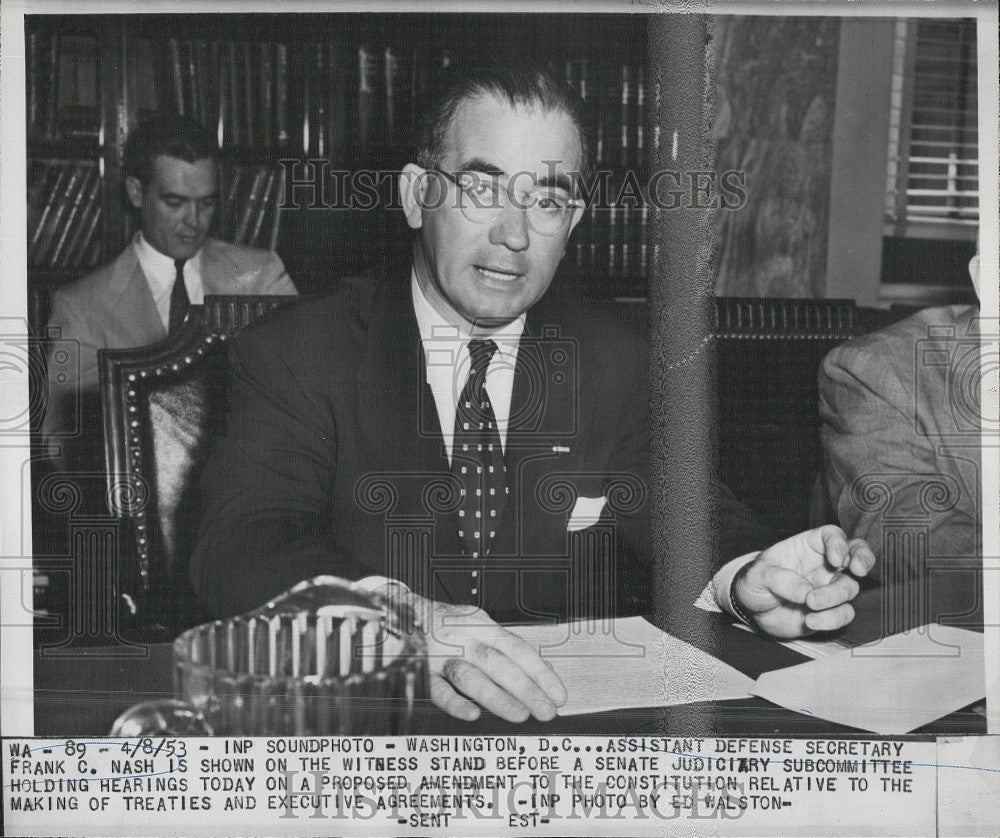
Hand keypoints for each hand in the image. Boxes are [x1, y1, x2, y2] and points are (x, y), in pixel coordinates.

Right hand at [402, 593, 566, 722]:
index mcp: (479, 624)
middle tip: (547, 712)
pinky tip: (472, 715)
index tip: (559, 695)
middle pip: (499, 663)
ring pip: (472, 676)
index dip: (541, 672)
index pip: (517, 648)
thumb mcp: (472, 625)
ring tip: (520, 715)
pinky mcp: (418, 669)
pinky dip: (455, 702)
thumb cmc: (439, 624)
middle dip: (527, 689)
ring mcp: (439, 653)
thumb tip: (536, 675)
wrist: (391, 610)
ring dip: (497, 697)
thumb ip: (498, 647)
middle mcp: (461, 636)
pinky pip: (437, 688)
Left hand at [733, 525, 874, 638]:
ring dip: (834, 597)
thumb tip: (806, 592)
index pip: (832, 535)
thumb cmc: (757, 582)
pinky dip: (831, 619)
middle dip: (864, 559)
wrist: (754, 611)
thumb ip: (780, 579)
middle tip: (857, 570)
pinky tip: (810, 620)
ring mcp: (830, 588)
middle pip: (857, 554)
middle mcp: (825, 565)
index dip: (839, 544)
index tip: (835, 559)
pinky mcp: (830, 611)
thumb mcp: (758, 574)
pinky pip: (843, 613)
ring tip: (810, 603)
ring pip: (850, 588)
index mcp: (809, 547)